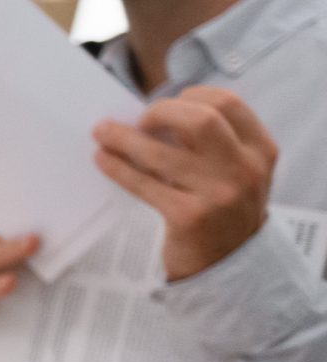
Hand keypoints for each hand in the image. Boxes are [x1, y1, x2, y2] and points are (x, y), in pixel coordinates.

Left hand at [93, 87, 277, 281]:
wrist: (231, 265)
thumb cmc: (222, 208)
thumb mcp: (234, 171)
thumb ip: (210, 142)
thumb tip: (149, 113)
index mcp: (260, 150)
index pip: (227, 103)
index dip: (191, 96)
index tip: (168, 104)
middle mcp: (245, 169)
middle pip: (200, 119)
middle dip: (160, 112)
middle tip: (139, 121)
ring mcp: (219, 195)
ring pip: (162, 153)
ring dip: (123, 139)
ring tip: (102, 133)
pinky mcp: (189, 218)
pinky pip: (143, 184)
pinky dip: (118, 167)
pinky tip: (103, 159)